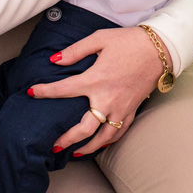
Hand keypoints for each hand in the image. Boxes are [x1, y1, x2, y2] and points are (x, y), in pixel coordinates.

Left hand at [26, 26, 169, 153]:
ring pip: (103, 136)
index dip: (44, 92)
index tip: (32, 92)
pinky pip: (119, 131)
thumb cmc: (130, 42)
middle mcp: (107, 99)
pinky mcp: (132, 109)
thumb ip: (75, 51)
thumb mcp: (100, 39)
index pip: (62, 90)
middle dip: (66, 139)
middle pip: (83, 128)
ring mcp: (121, 108)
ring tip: (75, 153)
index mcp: (95, 80)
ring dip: (88, 147)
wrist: (160, 48)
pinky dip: (109, 140)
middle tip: (53, 146)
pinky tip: (101, 143)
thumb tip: (55, 61)